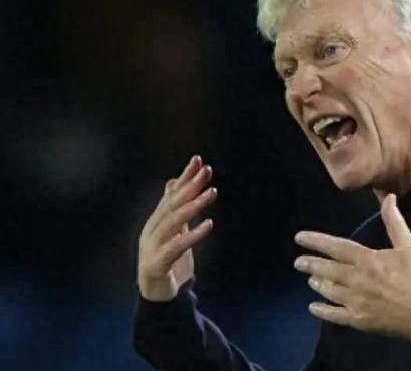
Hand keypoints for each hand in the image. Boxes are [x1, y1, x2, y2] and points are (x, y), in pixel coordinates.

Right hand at [137, 155, 216, 300]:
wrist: (157, 297)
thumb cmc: (167, 262)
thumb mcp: (174, 232)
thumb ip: (174, 209)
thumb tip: (173, 182)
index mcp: (156, 222)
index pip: (171, 195)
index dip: (185, 177)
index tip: (199, 160)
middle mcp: (151, 231)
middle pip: (172, 204)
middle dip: (190, 186)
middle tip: (207, 170)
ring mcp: (151, 247)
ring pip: (173, 222)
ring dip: (193, 206)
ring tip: (212, 193)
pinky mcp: (156, 264)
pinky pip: (175, 247)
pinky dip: (192, 235)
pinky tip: (208, 224)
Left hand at [294, 194, 410, 347]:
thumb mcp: (410, 247)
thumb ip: (394, 223)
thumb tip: (389, 198)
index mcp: (369, 260)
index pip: (335, 247)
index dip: (315, 241)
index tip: (299, 238)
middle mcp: (358, 280)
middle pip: (326, 270)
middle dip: (310, 264)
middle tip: (298, 262)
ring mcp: (357, 302)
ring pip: (328, 291)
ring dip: (317, 283)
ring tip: (311, 279)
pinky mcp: (360, 321)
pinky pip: (334, 315)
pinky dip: (321, 310)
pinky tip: (313, 307)